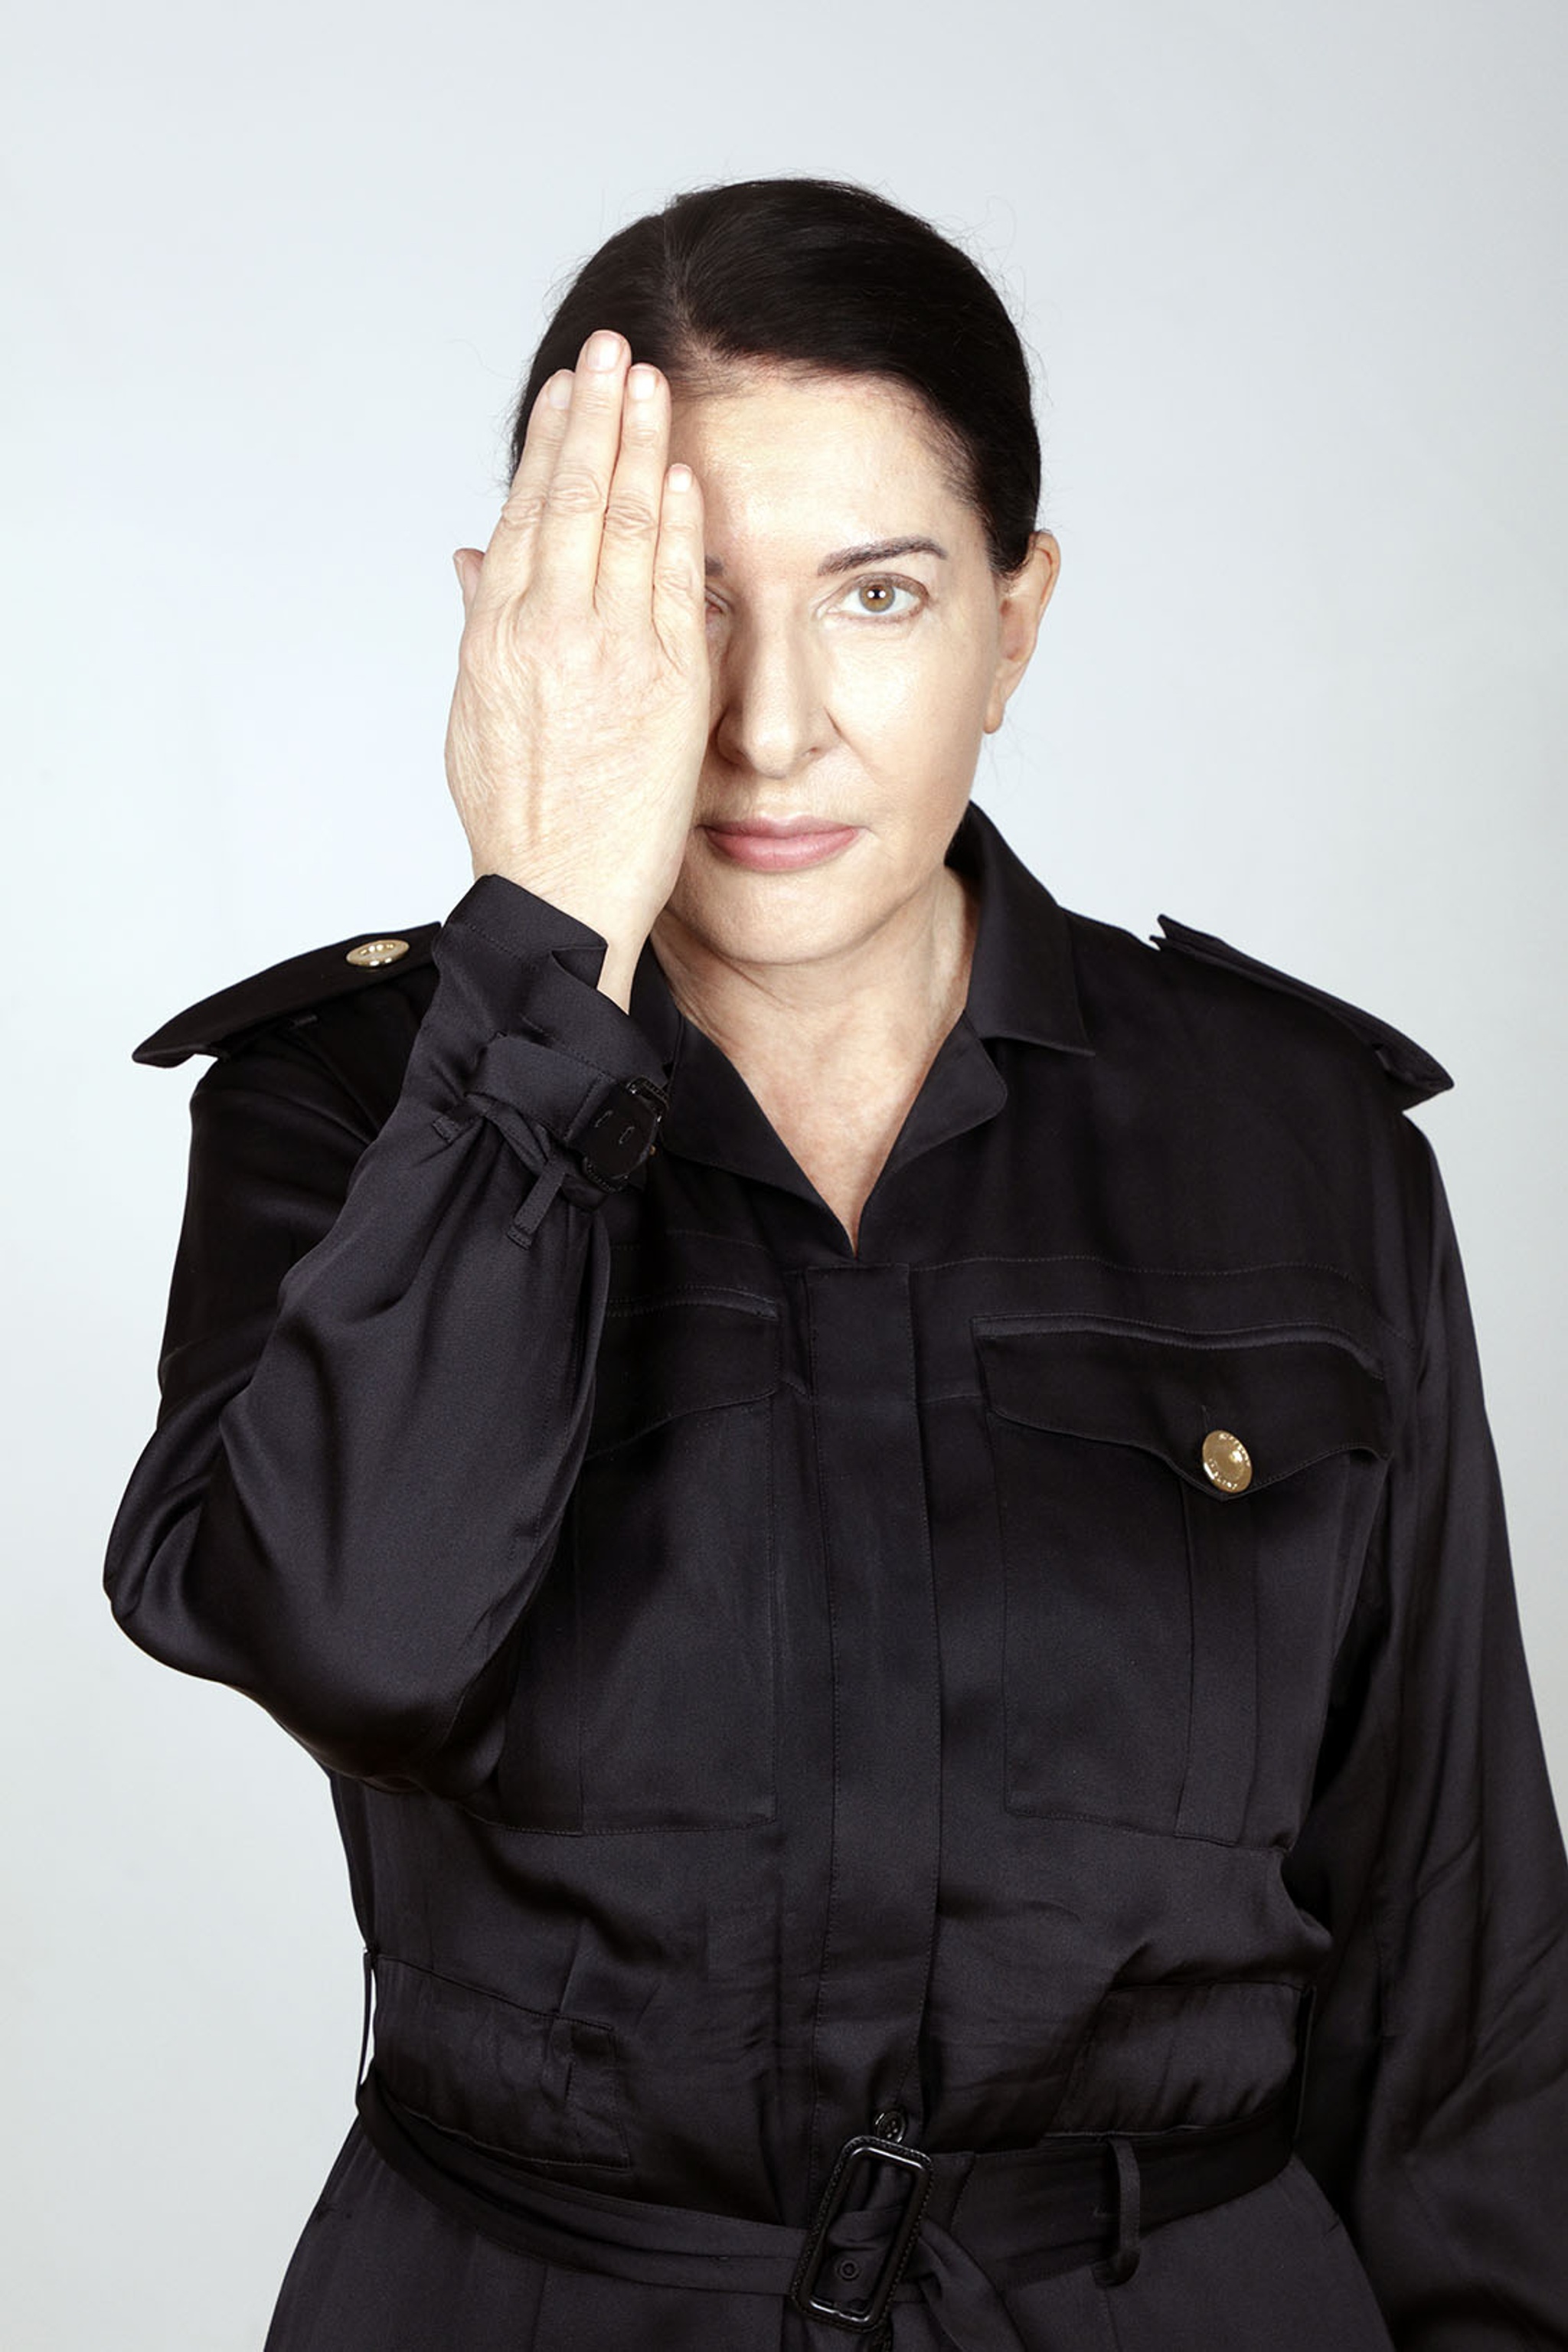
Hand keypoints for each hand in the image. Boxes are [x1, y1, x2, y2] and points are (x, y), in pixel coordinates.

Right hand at [446, 328, 709, 984]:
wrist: (559, 892)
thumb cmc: (520, 817)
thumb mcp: (474, 713)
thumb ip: (478, 624)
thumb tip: (471, 556)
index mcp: (497, 634)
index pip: (524, 513)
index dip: (549, 443)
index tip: (568, 390)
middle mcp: (548, 630)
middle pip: (572, 498)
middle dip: (595, 414)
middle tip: (613, 345)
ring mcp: (609, 652)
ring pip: (623, 523)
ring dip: (639, 443)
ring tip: (651, 380)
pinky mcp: (666, 682)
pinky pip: (674, 582)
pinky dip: (678, 520)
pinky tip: (684, 470)